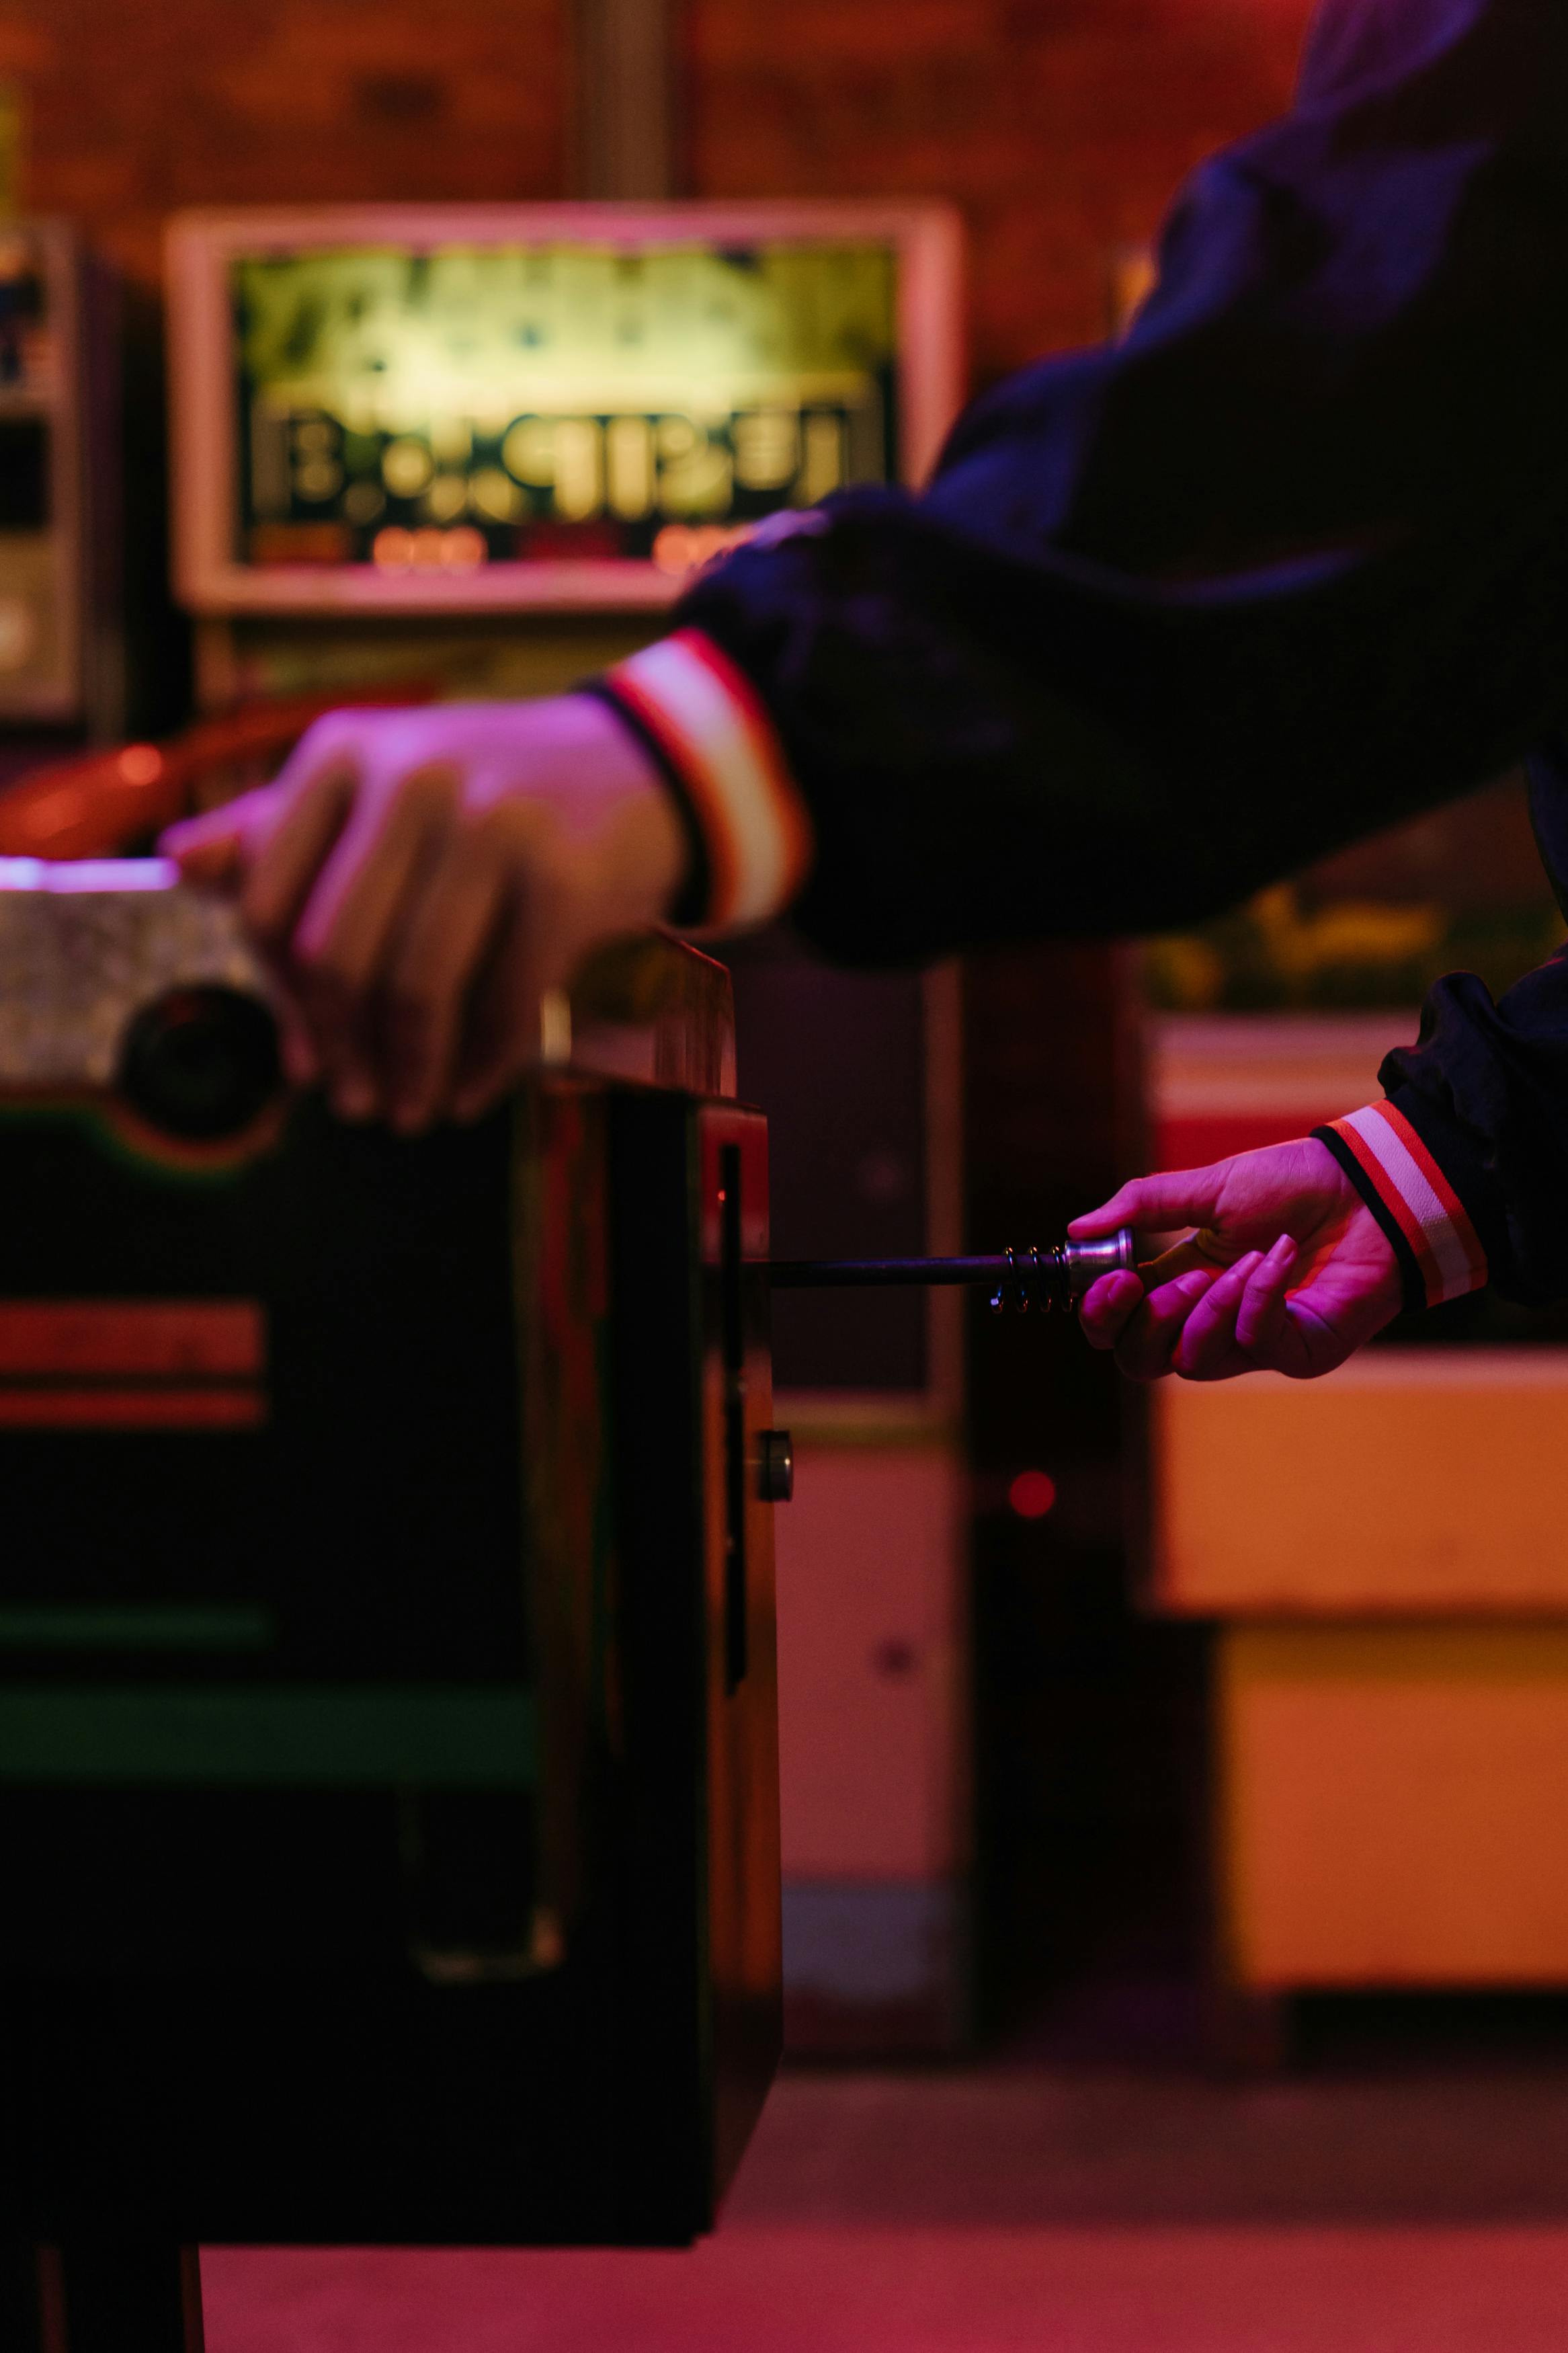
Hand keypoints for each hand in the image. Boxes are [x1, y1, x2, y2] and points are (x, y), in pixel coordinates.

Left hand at [162, 695, 685, 1130]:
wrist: (641, 771)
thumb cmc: (491, 795)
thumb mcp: (379, 789)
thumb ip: (280, 829)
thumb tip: (179, 864)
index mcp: (346, 753)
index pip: (268, 903)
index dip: (277, 1001)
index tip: (302, 1059)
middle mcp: (412, 776)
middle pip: (334, 956)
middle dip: (342, 1050)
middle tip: (356, 1102)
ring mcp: (492, 823)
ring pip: (415, 988)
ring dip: (410, 1072)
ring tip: (412, 1110)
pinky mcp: (561, 876)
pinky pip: (503, 1003)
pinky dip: (483, 1066)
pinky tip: (473, 1092)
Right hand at [1068, 1135, 1404, 1381]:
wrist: (1370, 1187)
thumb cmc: (1296, 1184)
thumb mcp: (1210, 1187)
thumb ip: (1144, 1207)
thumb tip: (1077, 1229)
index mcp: (1181, 1284)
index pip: (1120, 1327)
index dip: (1102, 1314)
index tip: (1110, 1279)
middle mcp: (1212, 1322)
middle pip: (1143, 1361)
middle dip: (1148, 1320)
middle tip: (1166, 1279)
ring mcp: (1256, 1344)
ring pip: (1196, 1360)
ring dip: (1210, 1306)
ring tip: (1241, 1259)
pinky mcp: (1300, 1353)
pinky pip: (1256, 1344)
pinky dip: (1259, 1297)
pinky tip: (1275, 1258)